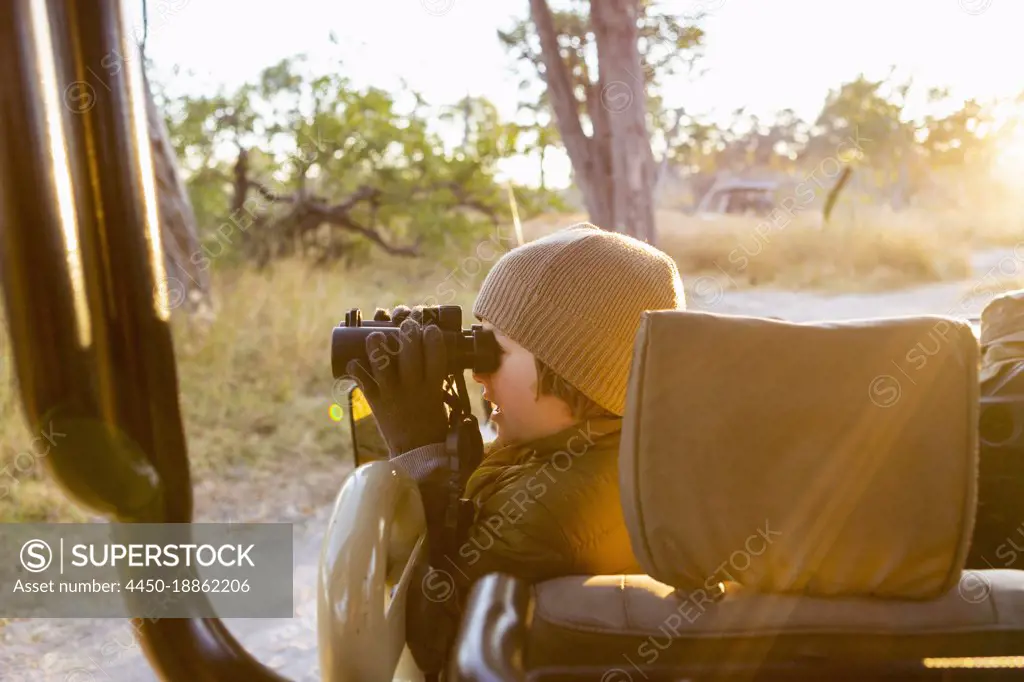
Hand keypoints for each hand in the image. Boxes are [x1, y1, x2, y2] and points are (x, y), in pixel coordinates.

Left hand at [346, 306, 449, 455]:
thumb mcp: (439, 398)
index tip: (431, 329)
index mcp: (433, 387)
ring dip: (376, 345)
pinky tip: (353, 362)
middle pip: (411, 354)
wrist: (416, 452)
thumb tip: (426, 351)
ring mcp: (393, 394)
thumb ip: (433, 377)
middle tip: (406, 324)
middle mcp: (413, 388)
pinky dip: (355, 369)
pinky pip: (362, 382)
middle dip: (408, 333)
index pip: (437, 357)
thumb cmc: (431, 423)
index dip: (433, 338)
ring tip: (375, 336)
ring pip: (382, 364)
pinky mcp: (376, 402)